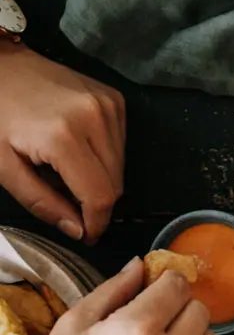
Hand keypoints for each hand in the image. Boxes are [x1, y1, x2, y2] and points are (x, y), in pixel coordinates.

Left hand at [0, 43, 124, 242]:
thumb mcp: (4, 165)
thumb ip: (41, 203)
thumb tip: (78, 231)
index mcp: (63, 136)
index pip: (99, 196)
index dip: (95, 223)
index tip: (87, 234)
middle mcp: (94, 118)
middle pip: (114, 185)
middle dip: (94, 201)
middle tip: (65, 196)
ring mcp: (108, 106)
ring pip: (121, 169)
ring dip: (99, 179)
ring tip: (67, 168)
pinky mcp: (114, 101)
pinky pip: (121, 147)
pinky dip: (104, 158)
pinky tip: (78, 148)